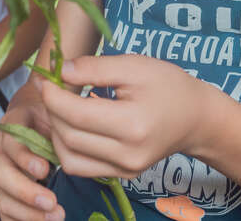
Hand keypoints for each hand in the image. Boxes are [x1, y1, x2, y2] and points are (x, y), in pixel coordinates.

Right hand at [0, 80, 63, 220]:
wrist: (32, 114)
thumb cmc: (48, 111)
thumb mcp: (54, 103)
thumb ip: (62, 101)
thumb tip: (72, 92)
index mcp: (12, 125)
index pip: (12, 144)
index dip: (25, 158)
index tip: (45, 170)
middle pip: (3, 175)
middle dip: (27, 193)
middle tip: (53, 204)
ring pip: (3, 196)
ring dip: (26, 212)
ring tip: (56, 216)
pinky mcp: (3, 189)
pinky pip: (4, 210)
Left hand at [40, 55, 219, 179]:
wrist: (196, 118)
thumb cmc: (167, 85)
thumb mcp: (134, 65)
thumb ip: (95, 68)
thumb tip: (60, 70)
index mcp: (133, 125)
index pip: (76, 115)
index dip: (52, 96)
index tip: (44, 77)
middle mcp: (128, 155)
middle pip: (68, 138)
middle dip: (51, 111)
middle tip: (49, 88)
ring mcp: (125, 170)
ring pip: (69, 159)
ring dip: (55, 132)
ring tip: (59, 106)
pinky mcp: (122, 175)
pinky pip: (81, 167)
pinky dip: (68, 146)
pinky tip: (71, 123)